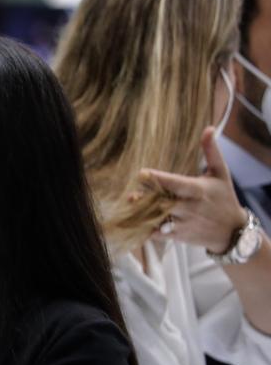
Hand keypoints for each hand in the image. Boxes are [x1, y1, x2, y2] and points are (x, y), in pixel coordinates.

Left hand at [138, 127, 246, 253]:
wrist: (232, 232)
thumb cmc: (224, 198)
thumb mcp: (220, 174)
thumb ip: (211, 152)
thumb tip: (208, 128)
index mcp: (198, 191)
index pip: (176, 184)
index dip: (158, 179)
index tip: (142, 173)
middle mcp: (190, 208)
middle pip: (164, 201)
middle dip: (147, 197)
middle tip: (131, 192)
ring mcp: (183, 223)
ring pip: (159, 218)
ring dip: (143, 212)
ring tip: (130, 203)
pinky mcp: (178, 236)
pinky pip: (158, 233)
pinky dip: (145, 228)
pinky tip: (132, 221)